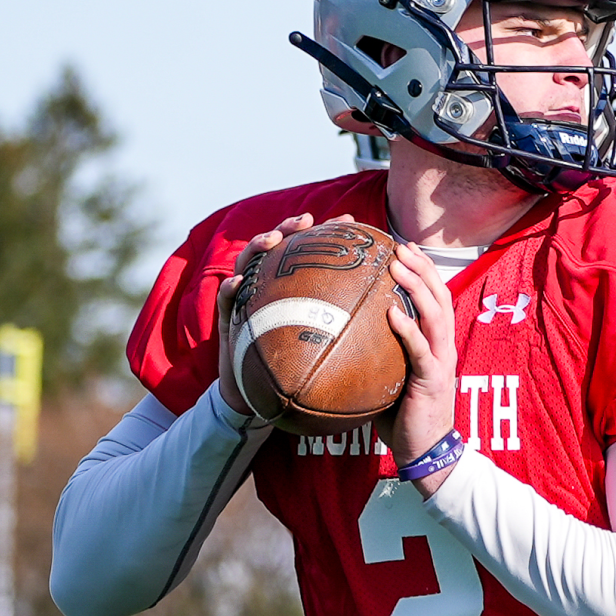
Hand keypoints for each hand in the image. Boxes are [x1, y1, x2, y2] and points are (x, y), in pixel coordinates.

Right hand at [215, 212, 353, 415]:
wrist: (260, 395)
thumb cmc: (295, 366)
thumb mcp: (324, 343)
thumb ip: (347, 324)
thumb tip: (390, 313)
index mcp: (291, 286)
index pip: (308, 251)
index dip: (327, 234)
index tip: (347, 220)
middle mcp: (268, 286)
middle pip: (276, 247)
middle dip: (289, 228)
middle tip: (306, 220)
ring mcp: (246, 299)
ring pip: (247, 263)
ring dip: (257, 247)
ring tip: (271, 240)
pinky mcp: (228, 319)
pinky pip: (225, 301)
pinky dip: (229, 290)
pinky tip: (236, 284)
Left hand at [381, 243, 457, 496]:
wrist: (424, 452)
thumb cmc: (402, 417)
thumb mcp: (388, 377)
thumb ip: (374, 354)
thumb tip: (336, 335)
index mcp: (436, 343)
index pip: (435, 297)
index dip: (423, 270)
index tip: (403, 248)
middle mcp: (443, 346)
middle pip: (439, 295)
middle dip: (421, 267)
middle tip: (399, 246)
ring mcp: (441, 361)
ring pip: (436, 314)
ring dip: (417, 287)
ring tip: (398, 267)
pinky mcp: (433, 380)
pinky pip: (421, 349)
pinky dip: (408, 328)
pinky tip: (391, 313)